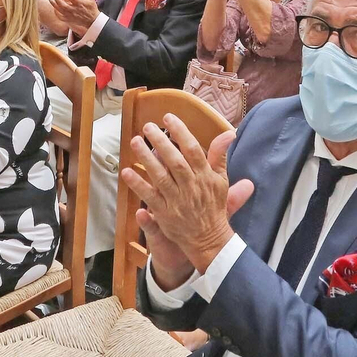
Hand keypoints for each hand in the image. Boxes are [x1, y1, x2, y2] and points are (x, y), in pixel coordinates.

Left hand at [51, 0, 100, 33]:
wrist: (92, 20)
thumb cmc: (91, 9)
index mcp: (79, 3)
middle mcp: (74, 10)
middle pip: (63, 4)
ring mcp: (71, 15)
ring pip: (60, 10)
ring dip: (54, 4)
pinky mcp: (69, 19)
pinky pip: (60, 16)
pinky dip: (56, 12)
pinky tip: (54, 8)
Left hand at [122, 120, 253, 277]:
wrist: (209, 238)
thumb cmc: (214, 206)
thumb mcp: (221, 180)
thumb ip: (220, 156)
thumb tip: (229, 133)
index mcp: (205, 176)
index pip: (193, 150)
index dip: (181, 133)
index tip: (168, 118)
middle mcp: (191, 187)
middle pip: (175, 161)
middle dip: (161, 142)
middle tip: (148, 126)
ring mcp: (176, 200)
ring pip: (160, 176)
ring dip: (146, 159)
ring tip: (135, 141)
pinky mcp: (164, 213)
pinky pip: (149, 196)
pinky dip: (138, 185)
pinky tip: (126, 172)